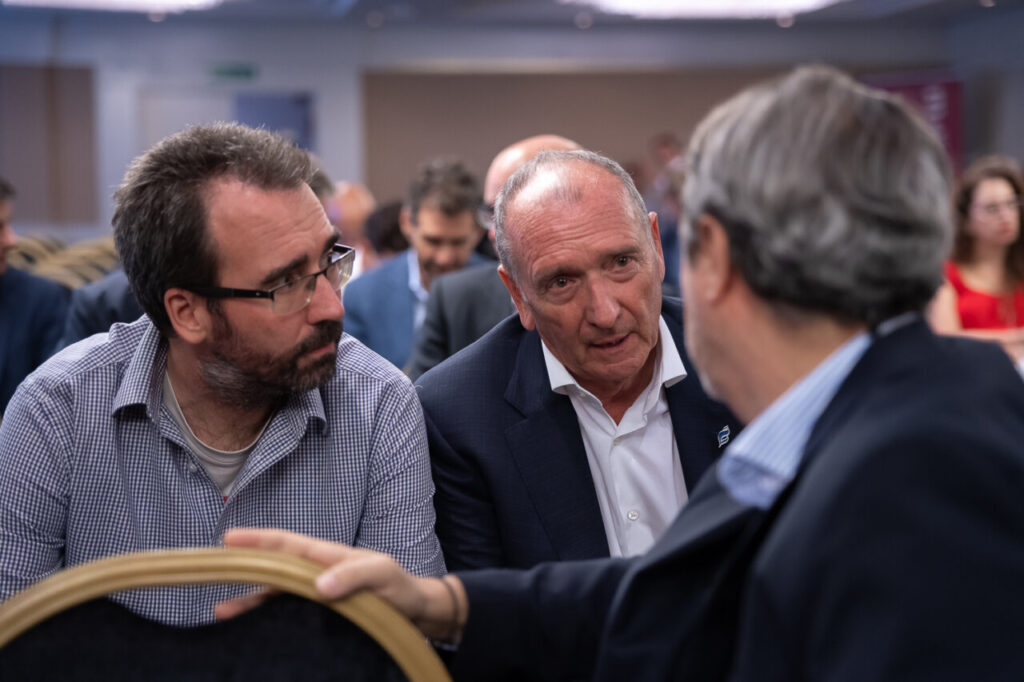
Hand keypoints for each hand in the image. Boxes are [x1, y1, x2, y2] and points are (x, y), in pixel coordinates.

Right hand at [217, 528, 465, 641]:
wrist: (415, 611)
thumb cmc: (400, 587)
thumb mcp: (382, 575)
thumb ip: (355, 575)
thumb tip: (320, 584)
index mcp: (328, 555)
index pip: (287, 544)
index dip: (258, 540)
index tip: (229, 539)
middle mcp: (316, 571)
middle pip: (273, 567)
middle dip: (242, 568)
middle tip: (211, 573)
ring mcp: (316, 592)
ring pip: (275, 592)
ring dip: (249, 599)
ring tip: (222, 612)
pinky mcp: (321, 612)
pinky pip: (288, 612)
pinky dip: (267, 617)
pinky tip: (250, 630)